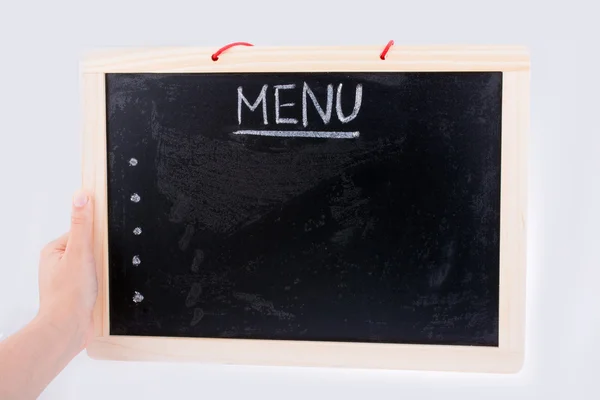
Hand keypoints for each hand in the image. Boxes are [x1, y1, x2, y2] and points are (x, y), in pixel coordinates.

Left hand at [38, 190, 96, 348]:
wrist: (68, 329)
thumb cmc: (68, 295)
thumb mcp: (79, 252)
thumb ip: (82, 224)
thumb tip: (82, 196)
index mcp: (53, 251)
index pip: (83, 232)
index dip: (96, 239)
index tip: (98, 251)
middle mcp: (58, 264)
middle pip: (91, 248)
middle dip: (100, 258)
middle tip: (97, 270)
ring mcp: (68, 279)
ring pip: (96, 266)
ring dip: (103, 273)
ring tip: (97, 284)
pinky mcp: (79, 293)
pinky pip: (98, 281)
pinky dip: (103, 285)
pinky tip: (101, 291)